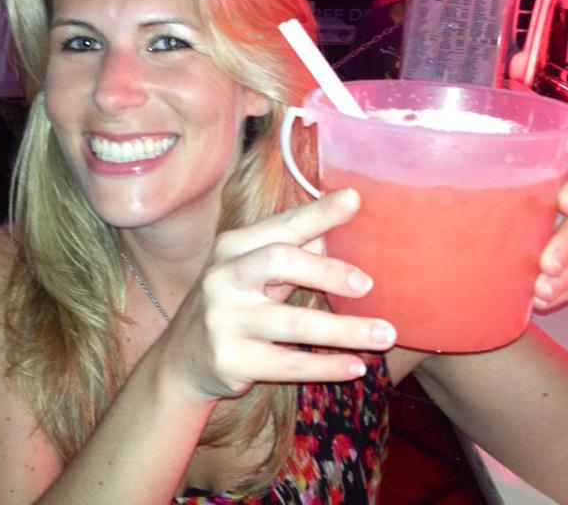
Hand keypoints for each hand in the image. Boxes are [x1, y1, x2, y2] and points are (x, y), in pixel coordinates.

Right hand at [157, 189, 396, 402]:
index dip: (318, 213)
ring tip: (386, 334)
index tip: (355, 200)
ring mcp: (224, 321)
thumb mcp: (251, 271)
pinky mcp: (231, 361)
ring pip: (292, 324)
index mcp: (232, 247)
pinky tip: (356, 366)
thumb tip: (341, 224)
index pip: (281, 226)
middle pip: (279, 261)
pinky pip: (288, 365)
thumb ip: (291, 250)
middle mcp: (223, 278)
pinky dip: (326, 365)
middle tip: (368, 284)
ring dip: (345, 330)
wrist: (181, 360)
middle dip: (328, 271)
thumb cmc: (231, 305)